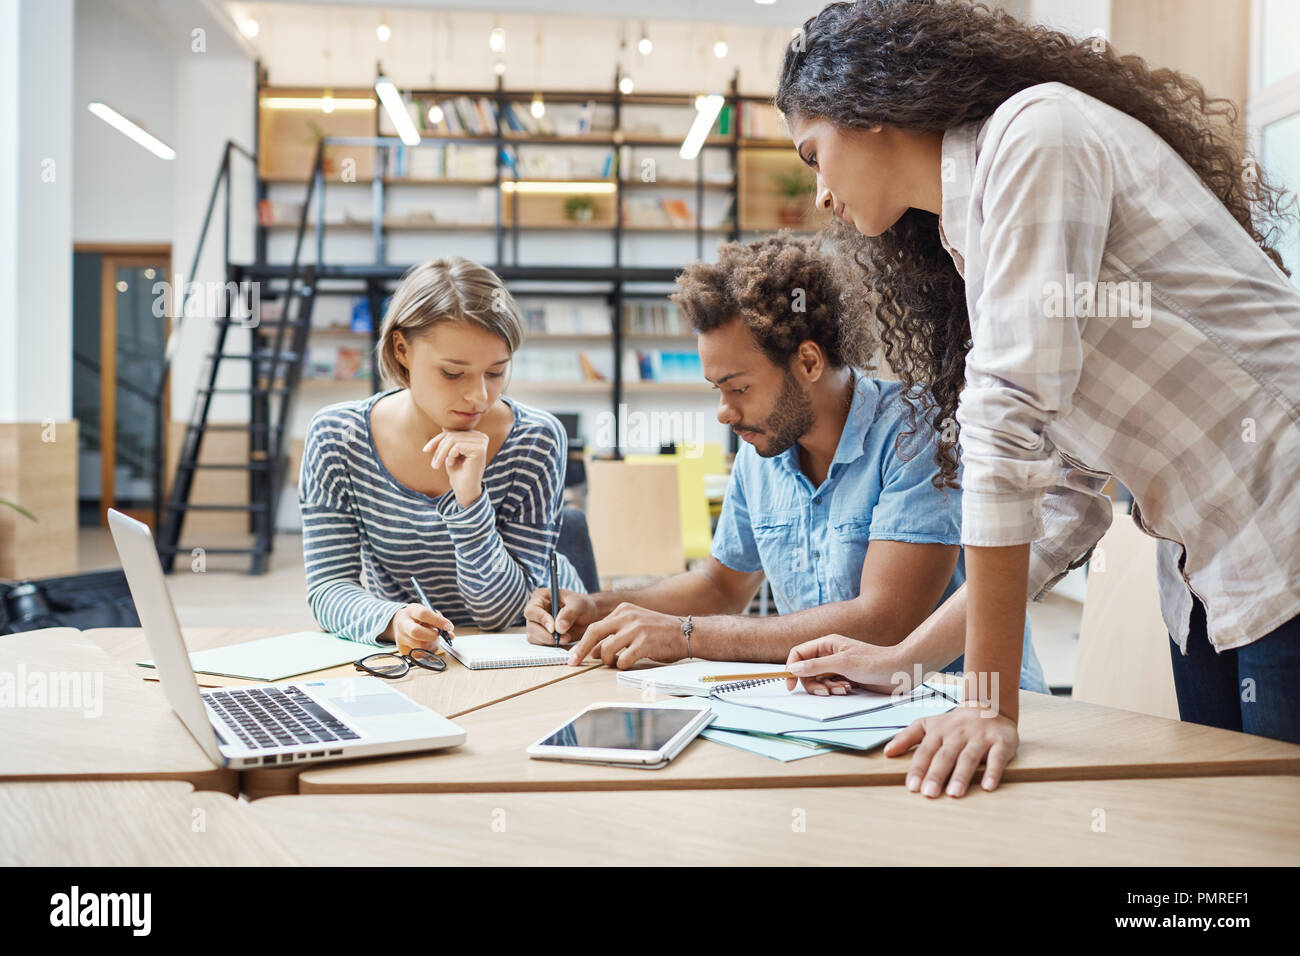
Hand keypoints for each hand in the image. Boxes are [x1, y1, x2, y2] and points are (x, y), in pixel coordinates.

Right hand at [385, 603, 454, 654]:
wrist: (401, 623)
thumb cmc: (419, 618)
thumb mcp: (429, 613)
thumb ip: (440, 622)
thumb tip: (450, 636)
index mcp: (411, 610)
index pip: (423, 614)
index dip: (438, 621)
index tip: (449, 627)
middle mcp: (402, 624)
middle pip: (416, 632)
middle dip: (432, 635)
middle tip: (438, 635)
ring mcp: (400, 638)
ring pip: (419, 646)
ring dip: (432, 645)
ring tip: (432, 640)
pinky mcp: (402, 650)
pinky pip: (419, 655)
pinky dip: (428, 652)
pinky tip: (427, 645)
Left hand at [424, 429, 489, 507]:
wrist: (465, 488)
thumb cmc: (457, 471)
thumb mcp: (450, 451)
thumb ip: (449, 438)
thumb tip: (444, 425)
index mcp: (476, 435)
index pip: (452, 431)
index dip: (437, 440)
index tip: (426, 450)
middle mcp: (481, 436)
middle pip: (452, 435)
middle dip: (439, 448)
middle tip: (434, 463)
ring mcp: (482, 442)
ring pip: (453, 440)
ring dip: (441, 453)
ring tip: (438, 464)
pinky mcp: (480, 449)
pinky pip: (457, 446)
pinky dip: (450, 456)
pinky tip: (452, 464)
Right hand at [523, 587, 596, 647]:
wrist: (588, 616)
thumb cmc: (582, 605)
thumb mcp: (579, 604)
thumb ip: (569, 613)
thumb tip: (558, 627)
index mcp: (540, 597)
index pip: (532, 611)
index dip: (541, 620)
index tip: (554, 629)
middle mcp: (535, 611)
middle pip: (531, 627)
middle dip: (547, 635)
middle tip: (565, 638)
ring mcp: (537, 625)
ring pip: (534, 638)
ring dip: (550, 642)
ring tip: (568, 638)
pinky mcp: (541, 637)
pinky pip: (541, 645)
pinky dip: (552, 647)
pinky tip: (564, 644)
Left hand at [567, 603, 687, 669]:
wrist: (687, 633)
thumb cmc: (660, 632)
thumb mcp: (636, 625)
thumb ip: (615, 634)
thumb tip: (592, 651)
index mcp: (624, 610)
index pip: (595, 626)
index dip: (582, 643)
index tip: (574, 655)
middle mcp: (628, 616)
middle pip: (594, 633)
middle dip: (580, 650)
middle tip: (573, 662)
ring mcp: (636, 629)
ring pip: (606, 649)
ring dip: (607, 661)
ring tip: (615, 662)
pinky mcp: (644, 644)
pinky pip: (622, 660)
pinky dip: (621, 666)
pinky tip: (629, 663)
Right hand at [785, 634, 892, 695]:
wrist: (899, 670)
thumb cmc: (874, 662)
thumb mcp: (842, 663)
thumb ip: (815, 666)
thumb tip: (793, 668)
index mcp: (826, 644)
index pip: (798, 654)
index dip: (791, 668)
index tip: (791, 684)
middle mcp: (829, 654)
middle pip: (807, 671)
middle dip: (814, 683)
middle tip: (825, 692)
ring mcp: (837, 667)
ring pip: (819, 681)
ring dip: (828, 688)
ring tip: (844, 689)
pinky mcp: (846, 678)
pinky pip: (831, 687)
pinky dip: (837, 690)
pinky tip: (849, 689)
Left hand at [883, 705, 1018, 797]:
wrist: (989, 705)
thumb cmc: (954, 723)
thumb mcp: (928, 725)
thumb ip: (907, 737)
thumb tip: (887, 752)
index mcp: (939, 731)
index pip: (926, 751)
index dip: (918, 769)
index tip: (912, 787)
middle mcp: (958, 734)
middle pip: (945, 756)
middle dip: (936, 775)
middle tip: (929, 793)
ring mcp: (980, 738)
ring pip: (969, 758)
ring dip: (961, 776)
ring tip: (954, 794)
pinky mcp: (1001, 743)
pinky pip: (997, 758)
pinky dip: (993, 772)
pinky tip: (987, 787)